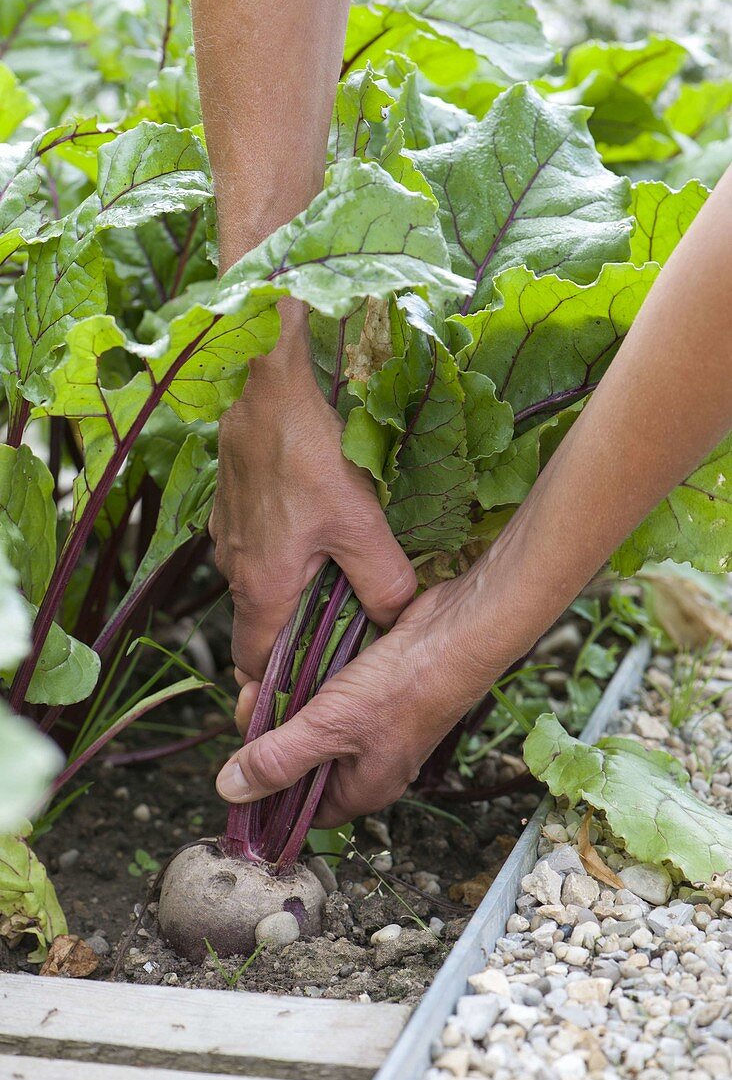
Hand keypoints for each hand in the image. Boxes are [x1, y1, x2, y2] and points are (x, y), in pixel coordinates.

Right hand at [210, 303, 416, 685]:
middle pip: (256, 626)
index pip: (252, 662)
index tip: (304, 690)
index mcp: (261, 588)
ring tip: (333, 586)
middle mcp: (234, 569)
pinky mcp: (233, 507)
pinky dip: (281, 558)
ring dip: (288, 595)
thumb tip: (396, 619)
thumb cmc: (311, 456)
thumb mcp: (361, 523)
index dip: (274, 684)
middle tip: (333, 639)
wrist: (268, 389)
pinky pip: (255, 551)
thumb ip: (383, 581)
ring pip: (257, 586)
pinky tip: (315, 536)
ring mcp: (229, 536)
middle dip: (288, 640)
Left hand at [215, 566, 524, 824]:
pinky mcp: (374, 688)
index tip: (238, 747)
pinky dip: (307, 676)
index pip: (296, 807)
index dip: (263, 785)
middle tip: (251, 694)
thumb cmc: (403, 688)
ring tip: (264, 672)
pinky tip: (291, 656)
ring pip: (311, 720)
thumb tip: (228, 791)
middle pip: (300, 759)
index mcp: (361, 789)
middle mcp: (367, 762)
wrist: (456, 632)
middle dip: (268, 729)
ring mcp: (373, 724)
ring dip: (284, 698)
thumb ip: (278, 760)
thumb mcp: (329, 728)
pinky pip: (329, 691)